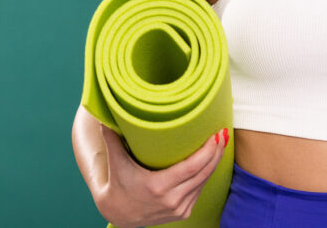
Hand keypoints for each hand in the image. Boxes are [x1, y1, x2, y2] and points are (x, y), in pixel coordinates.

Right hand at [96, 123, 227, 227]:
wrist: (118, 213)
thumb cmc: (118, 183)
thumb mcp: (115, 161)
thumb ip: (112, 137)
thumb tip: (103, 114)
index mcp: (158, 187)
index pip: (192, 167)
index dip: (208, 151)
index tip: (216, 135)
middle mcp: (171, 200)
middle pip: (203, 173)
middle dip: (216, 153)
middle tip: (223, 133)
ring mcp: (179, 209)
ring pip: (204, 182)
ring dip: (214, 163)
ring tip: (220, 143)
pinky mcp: (183, 213)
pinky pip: (199, 191)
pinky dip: (206, 175)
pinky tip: (211, 161)